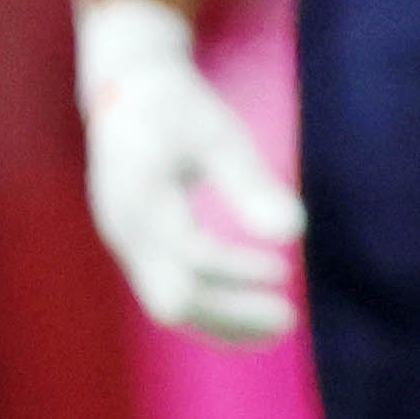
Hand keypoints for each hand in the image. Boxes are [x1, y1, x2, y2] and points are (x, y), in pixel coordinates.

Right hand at [77, 0, 297, 344]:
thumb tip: (295, 232)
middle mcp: (124, 230)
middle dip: (230, 315)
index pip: (190, 254)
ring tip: (279, 328)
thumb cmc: (179, 108)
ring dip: (222, 321)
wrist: (125, 90)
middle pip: (173, 297)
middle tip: (290, 321)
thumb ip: (250, 183)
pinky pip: (167, 290)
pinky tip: (249, 316)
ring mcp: (125, 242)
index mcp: (141, 199)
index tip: (284, 269)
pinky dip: (207, 308)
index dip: (238, 269)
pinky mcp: (136, 246)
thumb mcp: (219, 135)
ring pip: (168, 303)